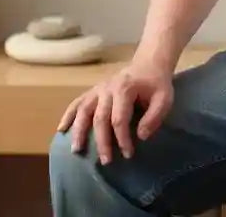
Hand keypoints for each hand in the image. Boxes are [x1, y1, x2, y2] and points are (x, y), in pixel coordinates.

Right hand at [56, 59, 173, 163]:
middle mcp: (108, 88)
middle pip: (100, 118)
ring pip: (84, 110)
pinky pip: (77, 102)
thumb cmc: (156, 84)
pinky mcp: (93, 91)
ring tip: (76, 150)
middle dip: (102, 141)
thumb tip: (140, 136)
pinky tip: (61, 129)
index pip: (119, 118)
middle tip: (106, 161)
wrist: (148, 64)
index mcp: (125, 88)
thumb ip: (155, 116)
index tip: (128, 154)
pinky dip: (68, 115)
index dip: (122, 138)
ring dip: (79, 131)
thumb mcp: (164, 98)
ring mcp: (98, 89)